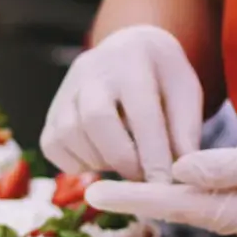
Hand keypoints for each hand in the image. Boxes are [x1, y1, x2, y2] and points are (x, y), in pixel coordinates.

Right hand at [40, 24, 203, 181]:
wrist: (127, 52)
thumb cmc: (161, 78)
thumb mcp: (185, 92)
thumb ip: (185, 129)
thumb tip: (181, 171)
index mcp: (133, 61)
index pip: (141, 112)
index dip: (152, 154)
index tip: (163, 184)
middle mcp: (92, 71)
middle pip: (95, 119)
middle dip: (120, 158)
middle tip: (140, 177)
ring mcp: (65, 91)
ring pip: (70, 136)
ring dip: (99, 162)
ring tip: (123, 162)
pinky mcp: (51, 113)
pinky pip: (53, 148)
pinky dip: (76, 164)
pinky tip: (99, 159)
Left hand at [85, 118, 236, 236]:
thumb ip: (226, 166)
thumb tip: (178, 170)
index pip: (173, 203)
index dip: (132, 197)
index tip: (93, 192)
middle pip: (174, 209)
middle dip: (133, 200)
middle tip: (89, 189)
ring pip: (188, 205)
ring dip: (152, 196)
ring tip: (114, 186)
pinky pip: (207, 199)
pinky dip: (180, 191)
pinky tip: (163, 180)